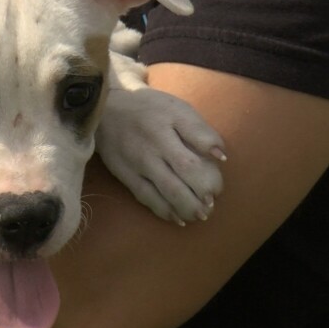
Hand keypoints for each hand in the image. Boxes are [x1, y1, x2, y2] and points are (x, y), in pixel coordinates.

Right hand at [96, 85, 224, 224]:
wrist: (107, 110)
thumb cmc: (151, 109)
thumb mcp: (177, 109)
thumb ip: (200, 131)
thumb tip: (221, 156)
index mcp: (169, 127)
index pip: (195, 156)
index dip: (211, 176)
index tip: (218, 185)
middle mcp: (153, 147)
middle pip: (184, 177)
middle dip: (203, 195)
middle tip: (212, 202)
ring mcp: (138, 163)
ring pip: (167, 192)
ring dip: (188, 208)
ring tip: (201, 215)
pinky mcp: (125, 175)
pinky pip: (147, 198)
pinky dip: (165, 211)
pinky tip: (178, 218)